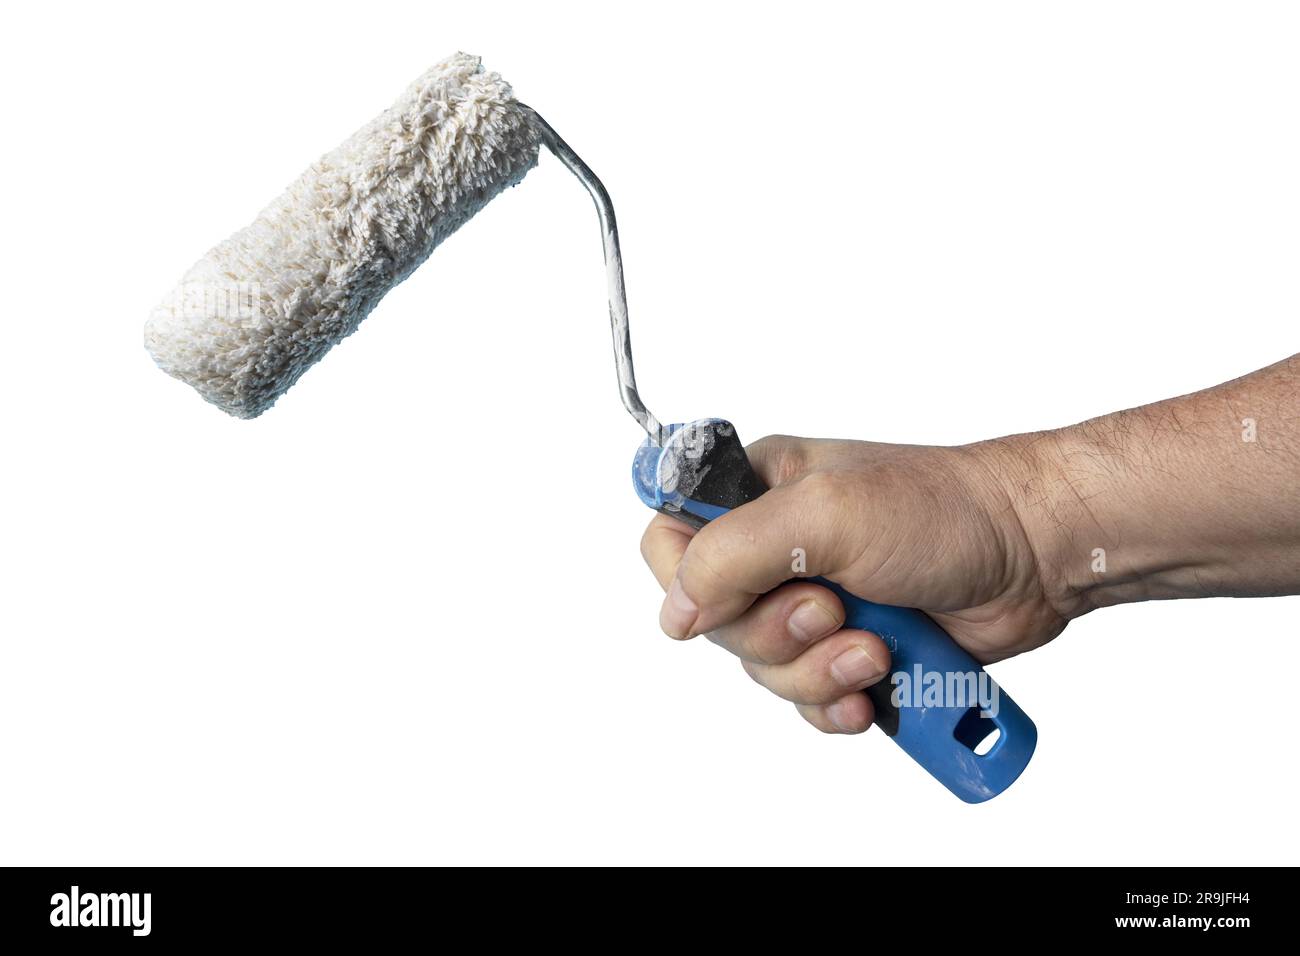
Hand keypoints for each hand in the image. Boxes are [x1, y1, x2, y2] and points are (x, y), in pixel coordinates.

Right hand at [639, 435, 1066, 734]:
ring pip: (764, 670)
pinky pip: (809, 699)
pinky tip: (876, 691)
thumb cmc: (944, 509)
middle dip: (777, 634)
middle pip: (716, 622)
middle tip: (833, 611)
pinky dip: (840, 702)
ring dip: (818, 673)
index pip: (669, 537)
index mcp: (757, 492)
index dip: (688, 578)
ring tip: (875, 650)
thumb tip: (676, 611)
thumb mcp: (824, 514)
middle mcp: (777, 548)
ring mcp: (813, 602)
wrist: (1034, 555)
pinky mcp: (848, 648)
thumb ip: (731, 554)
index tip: (736, 593)